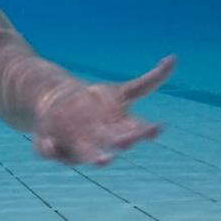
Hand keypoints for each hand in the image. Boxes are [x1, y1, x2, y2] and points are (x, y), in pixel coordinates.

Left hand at [33, 55, 175, 165]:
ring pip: (86, 153)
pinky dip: (47, 149)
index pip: (136, 129)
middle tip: (126, 143)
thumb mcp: (126, 91)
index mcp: (118, 126)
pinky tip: (47, 144)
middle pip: (113, 141)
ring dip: (94, 157)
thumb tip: (174, 59)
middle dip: (121, 143)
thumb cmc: (96, 104)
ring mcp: (74, 143)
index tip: (156, 129)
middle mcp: (99, 137)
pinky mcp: (52, 145)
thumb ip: (152, 79)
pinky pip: (48, 150)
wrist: (58, 105)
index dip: (145, 130)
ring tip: (102, 161)